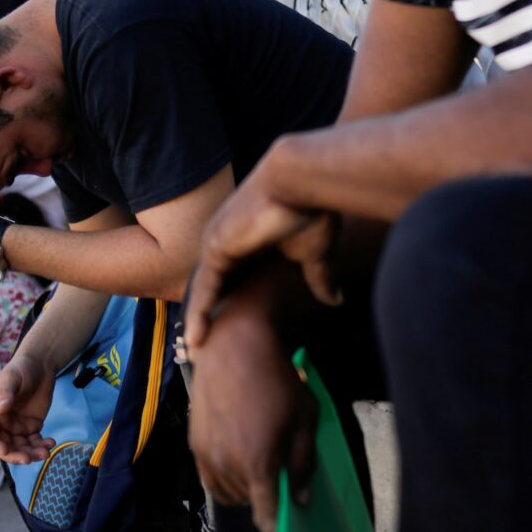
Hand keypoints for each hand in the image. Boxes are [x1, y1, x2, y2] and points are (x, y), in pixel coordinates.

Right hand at [0, 354, 56, 463]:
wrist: (40, 367)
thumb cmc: (21, 369)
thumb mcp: (12, 378)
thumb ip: (6, 392)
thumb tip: (1, 408)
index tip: (5, 450)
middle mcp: (2, 424)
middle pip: (5, 446)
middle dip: (15, 455)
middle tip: (29, 459)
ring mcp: (17, 427)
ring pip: (21, 448)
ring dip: (31, 454)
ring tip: (46, 452)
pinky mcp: (32, 427)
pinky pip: (35, 442)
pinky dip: (42, 445)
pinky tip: (51, 443)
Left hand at [184, 181, 323, 349]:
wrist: (304, 181)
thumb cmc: (313, 210)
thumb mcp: (315, 253)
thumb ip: (318, 277)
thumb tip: (336, 301)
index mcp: (249, 240)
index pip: (232, 276)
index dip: (229, 300)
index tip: (229, 326)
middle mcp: (228, 240)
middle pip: (212, 283)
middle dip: (205, 311)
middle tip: (202, 343)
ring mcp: (218, 242)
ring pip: (204, 288)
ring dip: (198, 317)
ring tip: (195, 349)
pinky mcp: (217, 247)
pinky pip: (204, 288)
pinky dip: (199, 313)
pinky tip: (196, 339)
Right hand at [189, 276, 317, 531]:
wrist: (234, 347)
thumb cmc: (278, 379)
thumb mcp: (305, 419)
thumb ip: (303, 462)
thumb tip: (300, 496)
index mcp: (258, 461)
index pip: (266, 514)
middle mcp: (227, 464)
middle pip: (249, 502)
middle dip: (266, 497)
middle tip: (281, 475)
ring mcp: (206, 455)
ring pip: (227, 493)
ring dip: (246, 489)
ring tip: (261, 461)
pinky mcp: (194, 444)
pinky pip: (210, 478)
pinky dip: (227, 479)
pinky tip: (241, 458)